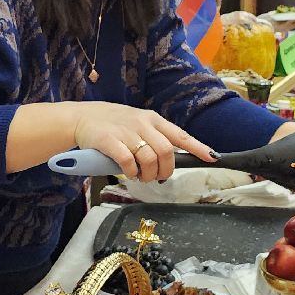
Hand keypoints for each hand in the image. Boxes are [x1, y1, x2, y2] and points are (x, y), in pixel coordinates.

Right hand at [70, 102, 214, 182]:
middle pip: (166, 152)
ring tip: (140, 176)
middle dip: (165, 170)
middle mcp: (142, 123)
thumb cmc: (115, 124)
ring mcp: (126, 131)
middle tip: (156, 177)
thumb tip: (172, 159)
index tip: (212, 157)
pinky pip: (127, 161)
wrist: (83, 117)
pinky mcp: (109, 140)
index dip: (197, 147)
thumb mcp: (139, 124)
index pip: (180, 135)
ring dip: (147, 174)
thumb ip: (155, 138)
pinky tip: (128, 172)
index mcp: (153, 120)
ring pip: (149, 158)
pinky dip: (131, 172)